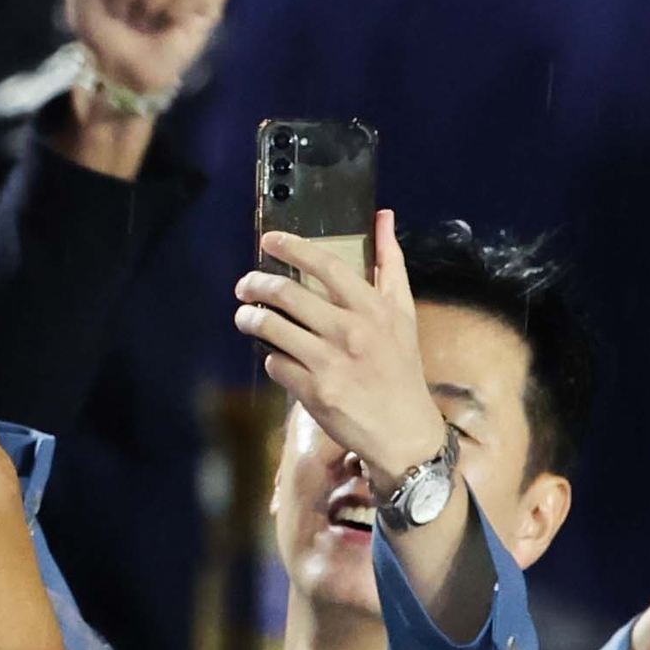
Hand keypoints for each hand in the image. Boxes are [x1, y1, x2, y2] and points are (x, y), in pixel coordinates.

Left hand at [237, 210, 450, 485]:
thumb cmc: (401, 368)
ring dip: (250, 318)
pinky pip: (275, 363)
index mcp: (374, 309)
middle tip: (245, 284)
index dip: (292, 247)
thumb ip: (390, 263)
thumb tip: (382, 216)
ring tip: (245, 316)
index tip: (269, 240)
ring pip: (272, 328)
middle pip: (288, 294)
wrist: (405, 433)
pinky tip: (276, 356)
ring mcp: (330, 363)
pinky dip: (270, 357)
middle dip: (256, 284)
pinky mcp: (313, 392)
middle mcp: (351, 332)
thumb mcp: (403, 313)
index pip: (327, 264)